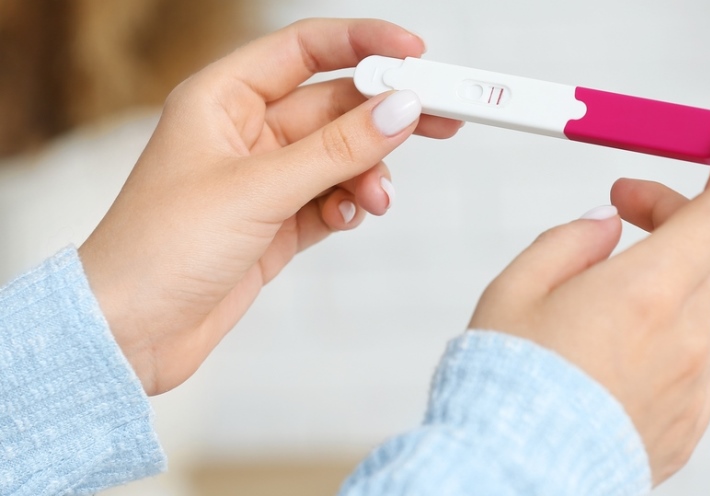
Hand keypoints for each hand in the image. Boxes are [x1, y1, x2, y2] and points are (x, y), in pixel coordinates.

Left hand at [79, 19, 461, 395]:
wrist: (130, 333)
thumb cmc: (160, 248)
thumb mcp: (258, 189)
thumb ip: (337, 149)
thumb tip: (400, 109)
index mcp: (221, 99)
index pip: (304, 49)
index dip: (362, 43)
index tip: (414, 54)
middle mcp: (244, 133)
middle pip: (333, 105)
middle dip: (383, 115)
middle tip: (440, 117)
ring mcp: (262, 180)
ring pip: (339, 157)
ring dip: (367, 173)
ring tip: (377, 199)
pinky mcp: (275, 224)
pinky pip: (331, 199)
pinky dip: (349, 206)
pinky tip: (349, 217)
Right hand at [470, 120, 709, 484]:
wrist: (514, 475)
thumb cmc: (506, 384)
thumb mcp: (515, 289)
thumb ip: (570, 241)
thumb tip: (607, 226)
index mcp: (646, 292)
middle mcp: (685, 336)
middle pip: (707, 251)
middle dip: (670, 216)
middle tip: (619, 208)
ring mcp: (693, 383)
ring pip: (693, 305)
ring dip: (657, 282)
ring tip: (591, 300)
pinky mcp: (688, 421)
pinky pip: (689, 359)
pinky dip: (660, 336)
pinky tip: (608, 355)